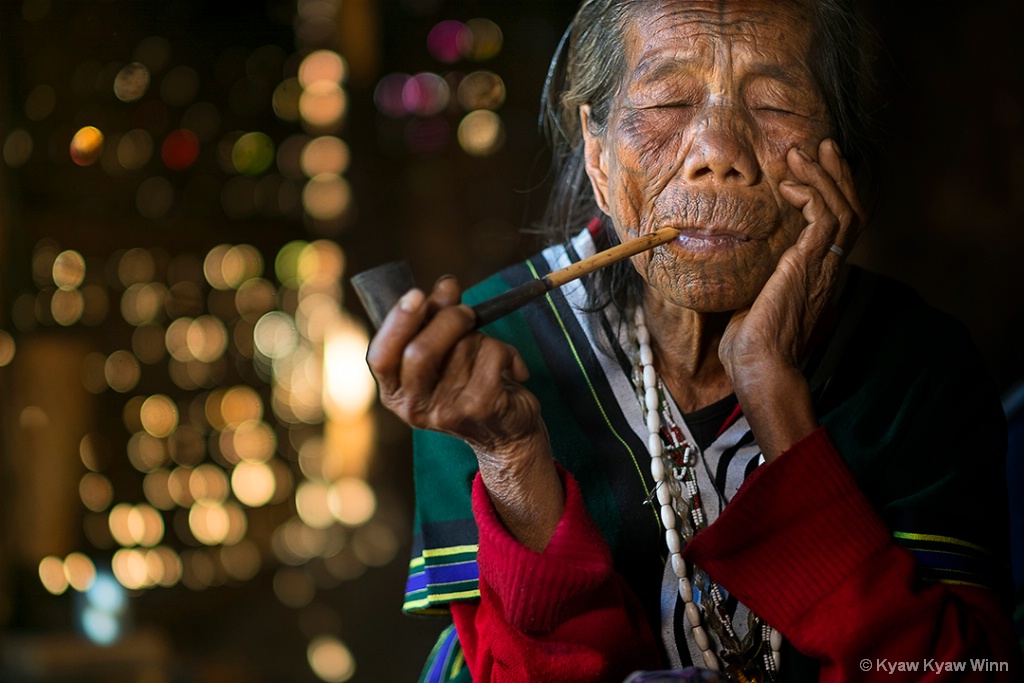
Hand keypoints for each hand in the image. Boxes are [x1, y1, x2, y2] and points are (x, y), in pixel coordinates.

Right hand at [366, 276, 561, 548]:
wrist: (507, 434)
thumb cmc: (470, 385)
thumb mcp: (446, 354)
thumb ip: (437, 318)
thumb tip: (446, 284)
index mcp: (395, 393)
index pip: (380, 357)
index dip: (397, 322)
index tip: (417, 294)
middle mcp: (413, 407)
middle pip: (420, 351)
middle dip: (447, 320)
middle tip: (467, 313)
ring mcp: (446, 411)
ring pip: (463, 346)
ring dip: (482, 337)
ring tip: (489, 355)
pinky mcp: (479, 408)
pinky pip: (492, 354)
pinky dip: (508, 351)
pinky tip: (513, 369)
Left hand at [719, 138, 863, 457]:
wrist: (759, 365)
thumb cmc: (750, 346)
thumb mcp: (752, 303)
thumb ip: (754, 281)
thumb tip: (733, 271)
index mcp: (816, 275)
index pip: (838, 225)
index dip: (832, 192)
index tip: (815, 167)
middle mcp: (828, 267)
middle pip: (850, 209)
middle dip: (837, 173)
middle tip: (821, 146)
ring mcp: (823, 265)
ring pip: (843, 207)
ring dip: (825, 175)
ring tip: (804, 153)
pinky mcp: (810, 264)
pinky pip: (824, 217)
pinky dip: (812, 194)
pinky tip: (790, 185)